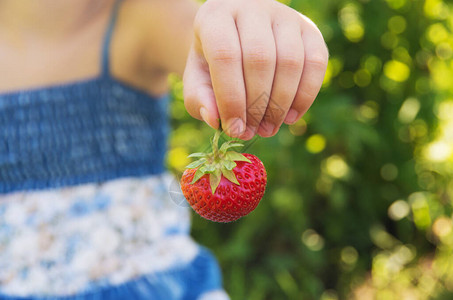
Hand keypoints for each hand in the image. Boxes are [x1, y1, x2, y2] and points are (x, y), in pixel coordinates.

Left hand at [183, 0, 327, 138]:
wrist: (235, 38)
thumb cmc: (212, 64)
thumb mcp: (196, 80)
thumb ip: (198, 100)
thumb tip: (216, 120)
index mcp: (216, 16)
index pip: (226, 55)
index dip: (231, 98)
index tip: (234, 129)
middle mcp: (252, 6)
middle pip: (260, 59)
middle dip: (257, 104)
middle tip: (253, 131)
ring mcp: (284, 15)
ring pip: (290, 61)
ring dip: (281, 104)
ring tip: (268, 128)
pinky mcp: (309, 28)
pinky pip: (316, 63)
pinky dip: (305, 96)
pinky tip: (289, 117)